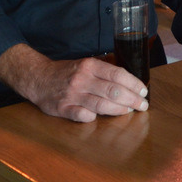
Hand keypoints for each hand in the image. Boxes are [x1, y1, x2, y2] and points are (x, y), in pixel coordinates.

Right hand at [0, 44, 148, 122]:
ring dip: (119, 110)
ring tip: (129, 111)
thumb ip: (105, 71)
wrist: (38, 78)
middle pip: (113, 91)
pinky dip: (93, 117)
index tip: (144, 91)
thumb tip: (131, 81)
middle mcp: (82, 79)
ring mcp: (72, 95)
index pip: (118, 74)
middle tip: (143, 105)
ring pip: (101, 104)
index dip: (134, 83)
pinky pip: (82, 115)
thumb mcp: (86, 64)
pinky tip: (100, 117)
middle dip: (132, 99)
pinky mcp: (62, 108)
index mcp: (90, 66)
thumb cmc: (67, 72)